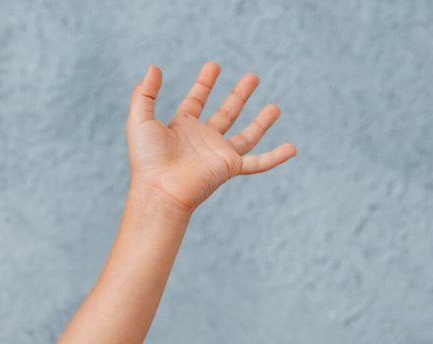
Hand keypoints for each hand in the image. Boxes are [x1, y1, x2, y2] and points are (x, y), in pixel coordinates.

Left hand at [126, 62, 295, 215]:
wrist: (160, 190)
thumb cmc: (147, 160)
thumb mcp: (140, 120)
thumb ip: (145, 94)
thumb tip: (154, 67)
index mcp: (182, 128)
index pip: (196, 100)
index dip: (204, 83)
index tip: (214, 65)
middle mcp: (202, 140)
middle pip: (226, 113)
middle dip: (239, 95)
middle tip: (253, 76)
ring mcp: (218, 154)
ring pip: (246, 136)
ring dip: (262, 122)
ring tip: (276, 107)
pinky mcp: (229, 167)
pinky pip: (258, 162)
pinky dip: (276, 157)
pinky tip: (292, 149)